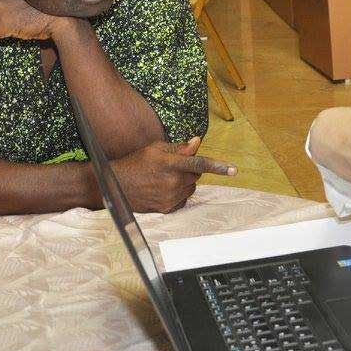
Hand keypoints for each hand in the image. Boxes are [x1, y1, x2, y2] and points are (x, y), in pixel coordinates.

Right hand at [105, 137, 236, 212]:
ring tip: (163, 179)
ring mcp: (170, 197)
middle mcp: (171, 181)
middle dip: (188, 170)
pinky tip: (162, 189)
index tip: (234, 170)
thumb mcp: (155, 149)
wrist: (116, 186)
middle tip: (171, 167)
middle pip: (196, 175)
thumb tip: (197, 142)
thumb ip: (178, 147)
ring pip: (191, 187)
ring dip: (183, 182)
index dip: (218, 166)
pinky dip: (178, 194)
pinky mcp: (168, 208)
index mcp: (169, 163)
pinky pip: (184, 199)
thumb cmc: (136, 163)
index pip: (199, 163)